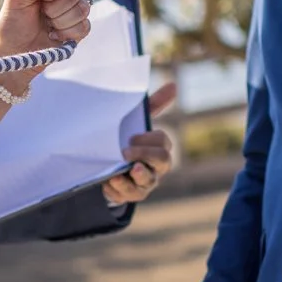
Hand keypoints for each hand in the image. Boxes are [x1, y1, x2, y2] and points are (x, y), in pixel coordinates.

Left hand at [0, 0, 93, 62]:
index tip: (40, 0)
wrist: (14, 51)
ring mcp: (72, 11)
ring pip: (83, 9)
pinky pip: (85, 27)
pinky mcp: (78, 29)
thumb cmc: (12, 22)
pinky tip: (54, 36)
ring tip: (48, 26)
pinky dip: (67, 33)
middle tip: (42, 14)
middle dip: (55, 8)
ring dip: (61, 21)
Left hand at [104, 80, 177, 205]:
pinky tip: (108, 182)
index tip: (131, 137)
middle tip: (125, 153)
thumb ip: (154, 105)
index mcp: (160, 147)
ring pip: (147, 182)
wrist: (112, 162)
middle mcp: (158, 166)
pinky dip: (118, 190)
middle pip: (163, 161)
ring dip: (133, 178)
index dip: (149, 140)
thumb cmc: (129, 138)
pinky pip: (129, 196)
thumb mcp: (138, 121)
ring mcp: (147, 182)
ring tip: (118, 174)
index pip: (163, 142)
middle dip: (145, 156)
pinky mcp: (132, 195)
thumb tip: (174, 86)